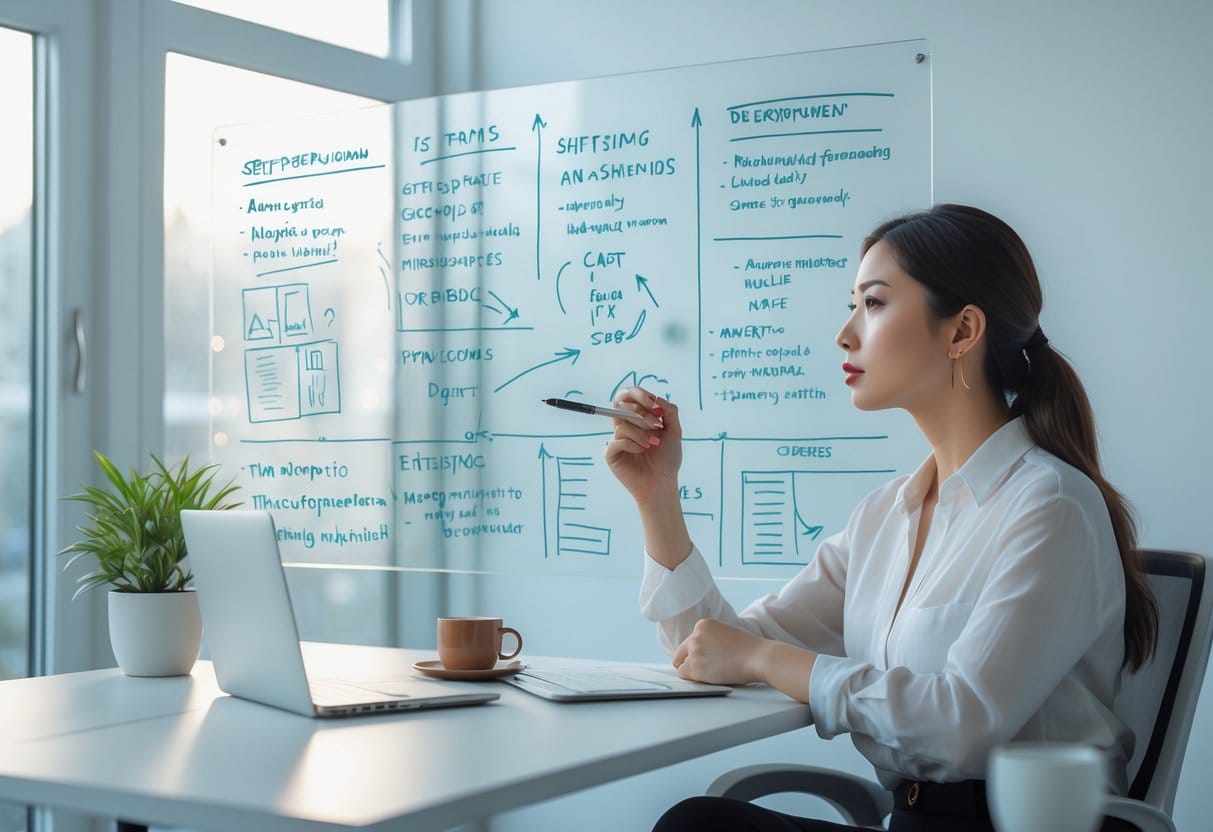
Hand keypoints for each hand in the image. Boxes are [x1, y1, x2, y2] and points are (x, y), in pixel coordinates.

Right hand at [603, 386, 681, 505]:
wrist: (662, 482)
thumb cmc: (667, 459)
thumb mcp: (675, 431)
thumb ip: (670, 412)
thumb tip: (657, 399)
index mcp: (638, 418)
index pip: (629, 395)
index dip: (639, 395)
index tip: (655, 406)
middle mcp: (625, 425)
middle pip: (620, 404)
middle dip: (641, 413)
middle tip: (656, 425)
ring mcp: (617, 439)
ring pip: (622, 424)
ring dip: (641, 433)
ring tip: (652, 444)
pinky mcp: (611, 454)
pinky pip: (616, 441)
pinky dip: (632, 445)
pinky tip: (641, 451)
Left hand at [671, 618, 765, 685]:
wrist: (758, 657)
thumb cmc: (748, 647)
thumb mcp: (724, 632)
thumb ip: (709, 639)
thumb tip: (699, 650)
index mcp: (702, 625)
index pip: (689, 641)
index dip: (696, 651)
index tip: (705, 657)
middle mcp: (695, 636)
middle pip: (682, 652)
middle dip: (690, 660)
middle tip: (705, 667)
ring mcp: (695, 652)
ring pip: (682, 665)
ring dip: (693, 670)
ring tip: (713, 672)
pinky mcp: (696, 668)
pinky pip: (683, 675)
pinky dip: (693, 678)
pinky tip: (708, 677)